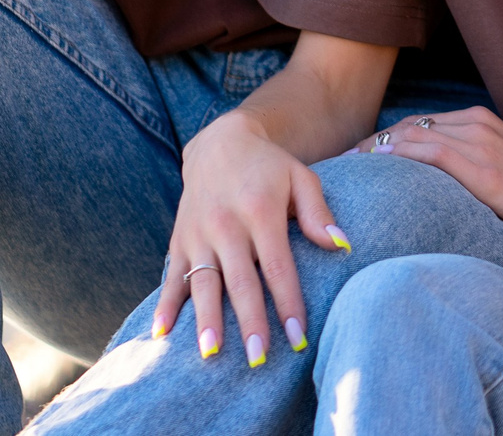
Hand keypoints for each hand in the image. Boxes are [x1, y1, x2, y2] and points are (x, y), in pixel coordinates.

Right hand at [155, 109, 350, 367]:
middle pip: (240, 281)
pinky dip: (164, 304)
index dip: (287, 303)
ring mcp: (198, 233)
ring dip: (206, 320)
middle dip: (250, 322)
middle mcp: (226, 224)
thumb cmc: (269, 168)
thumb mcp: (301, 178)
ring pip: (202, 283)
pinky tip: (160, 333)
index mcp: (260, 211)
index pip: (277, 266)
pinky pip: (171, 276)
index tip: (297, 337)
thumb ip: (319, 213)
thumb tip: (342, 245)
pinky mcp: (179, 240)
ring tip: (211, 354)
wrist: (219, 143)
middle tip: (259, 359)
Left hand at [358, 108, 502, 246]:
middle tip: (343, 161)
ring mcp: (479, 142)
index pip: (421, 124)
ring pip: (413, 135)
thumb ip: (476, 164)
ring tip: (348, 166)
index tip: (361, 156)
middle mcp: (476, 123)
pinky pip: (429, 153)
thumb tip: (446, 186)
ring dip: (376, 149)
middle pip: (409, 126)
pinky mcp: (482, 167)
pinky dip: (399, 155)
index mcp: (481, 120)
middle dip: (373, 142)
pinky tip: (378, 166)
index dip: (387, 138)